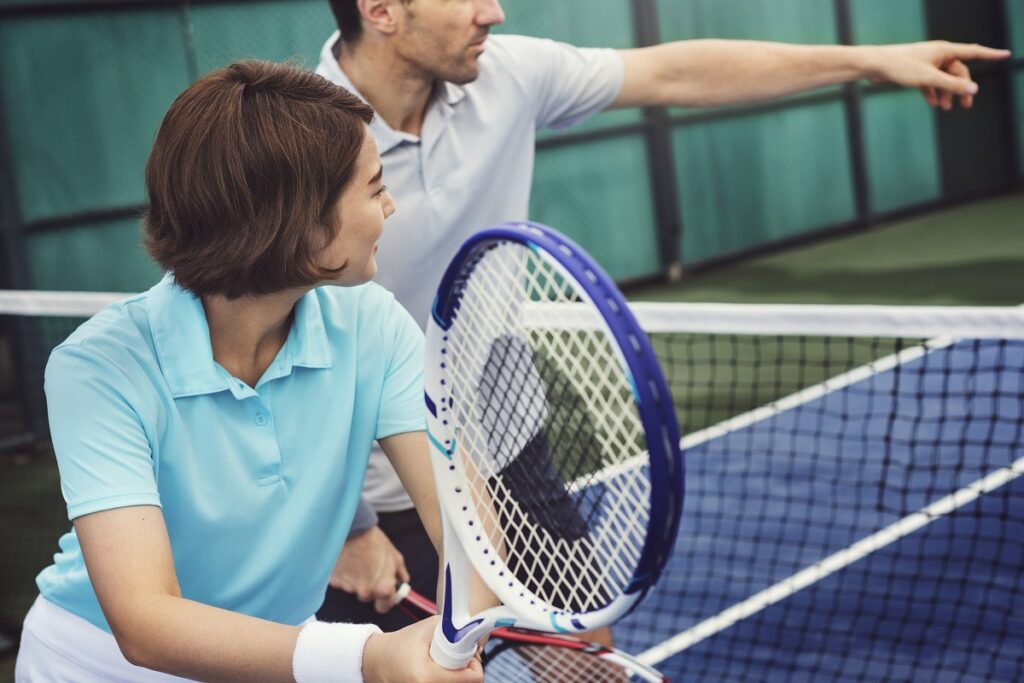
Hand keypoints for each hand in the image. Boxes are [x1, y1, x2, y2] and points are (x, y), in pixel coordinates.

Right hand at [330, 526, 409, 612]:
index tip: (385, 592)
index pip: (384, 607)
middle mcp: (365, 591)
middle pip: (367, 597)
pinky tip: (346, 559)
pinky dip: (343, 573)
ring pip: (353, 588)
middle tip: (369, 568)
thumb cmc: (373, 540)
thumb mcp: (394, 555)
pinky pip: (341, 581)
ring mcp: (348, 587)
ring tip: (357, 559)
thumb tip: (403, 581)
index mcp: (382, 587)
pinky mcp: (334, 581)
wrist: (349, 528)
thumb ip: (400, 572)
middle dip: (369, 586)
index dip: (385, 600)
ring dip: (355, 578)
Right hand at [362, 616, 483, 682]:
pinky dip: (447, 682)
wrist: (376, 661)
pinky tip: (441, 675)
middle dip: (466, 674)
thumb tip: (472, 633)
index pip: (471, 680)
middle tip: (460, 663)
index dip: (475, 667)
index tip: (470, 657)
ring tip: (449, 668)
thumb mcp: (427, 628)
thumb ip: (452, 628)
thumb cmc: (401, 643)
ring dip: (457, 680)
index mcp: (426, 676)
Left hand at [867, 41, 1010, 109]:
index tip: (1006, 55)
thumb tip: (973, 88)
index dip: (991, 55)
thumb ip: (951, 84)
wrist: (874, 65)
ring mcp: (927, 63)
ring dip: (946, 92)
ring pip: (943, 78)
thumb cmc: (900, 67)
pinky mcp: (916, 71)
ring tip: (945, 108)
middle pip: (958, 71)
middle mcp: (938, 54)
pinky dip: (932, 92)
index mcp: (945, 50)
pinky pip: (930, 82)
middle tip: (966, 105)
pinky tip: (933, 104)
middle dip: (961, 87)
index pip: (974, 52)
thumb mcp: (928, 78)